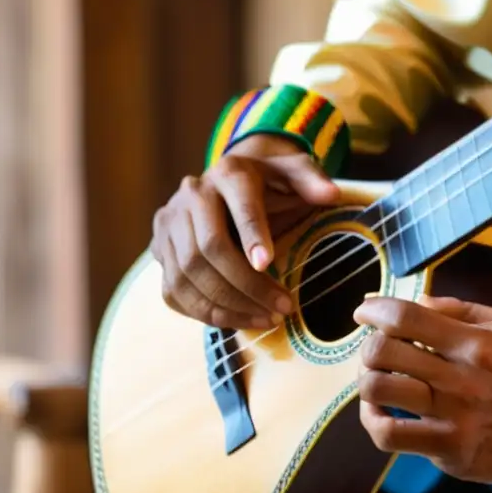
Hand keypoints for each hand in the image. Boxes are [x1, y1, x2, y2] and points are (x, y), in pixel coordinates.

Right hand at [152, 134, 339, 328]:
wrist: (230, 181)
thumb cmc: (270, 180)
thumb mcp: (294, 171)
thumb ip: (312, 180)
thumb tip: (331, 195)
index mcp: (229, 172)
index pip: (238, 206)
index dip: (252, 235)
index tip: (269, 264)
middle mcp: (192, 195)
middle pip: (208, 249)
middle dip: (246, 286)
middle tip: (281, 308)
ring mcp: (169, 223)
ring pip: (187, 275)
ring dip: (227, 306)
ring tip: (265, 320)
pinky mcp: (160, 249)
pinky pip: (174, 291)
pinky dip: (204, 312)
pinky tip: (238, 321)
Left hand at [353, 295, 491, 485]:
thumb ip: (459, 310)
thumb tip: (416, 303)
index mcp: (472, 344)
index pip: (405, 318)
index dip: (374, 310)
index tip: (363, 311)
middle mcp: (459, 380)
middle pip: (383, 354)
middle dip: (368, 346)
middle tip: (375, 349)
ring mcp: (454, 420)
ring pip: (379, 395)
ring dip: (367, 382)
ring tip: (375, 381)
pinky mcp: (452, 454)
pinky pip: (394, 437)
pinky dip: (377, 422)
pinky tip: (382, 414)